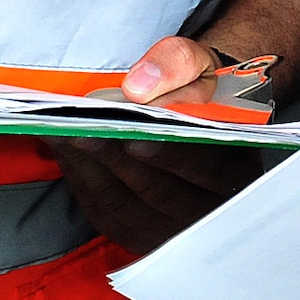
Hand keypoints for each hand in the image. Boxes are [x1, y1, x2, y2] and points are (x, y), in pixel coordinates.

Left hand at [46, 36, 260, 253]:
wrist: (201, 118)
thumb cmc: (202, 91)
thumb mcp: (203, 64)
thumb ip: (179, 64)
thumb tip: (138, 87)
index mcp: (238, 168)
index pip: (206, 168)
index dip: (171, 155)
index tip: (134, 137)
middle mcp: (209, 208)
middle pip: (158, 191)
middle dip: (114, 159)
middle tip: (77, 130)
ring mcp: (172, 230)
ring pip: (126, 206)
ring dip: (89, 169)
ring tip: (60, 134)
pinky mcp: (141, 235)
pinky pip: (106, 214)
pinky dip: (82, 183)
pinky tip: (65, 152)